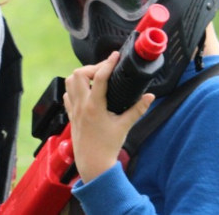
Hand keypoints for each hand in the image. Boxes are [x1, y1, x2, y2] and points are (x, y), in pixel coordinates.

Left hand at [63, 51, 154, 182]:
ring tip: (96, 78)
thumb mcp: (125, 126)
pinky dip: (75, 88)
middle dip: (92, 68)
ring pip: (70, 82)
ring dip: (81, 76)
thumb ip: (138, 109)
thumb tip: (150, 96)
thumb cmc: (108, 146)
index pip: (100, 78)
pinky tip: (87, 91)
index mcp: (95, 106)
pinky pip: (67, 94)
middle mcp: (81, 105)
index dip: (108, 63)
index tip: (115, 56)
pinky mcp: (71, 114)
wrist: (93, 162)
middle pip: (78, 74)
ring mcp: (74, 109)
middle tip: (105, 70)